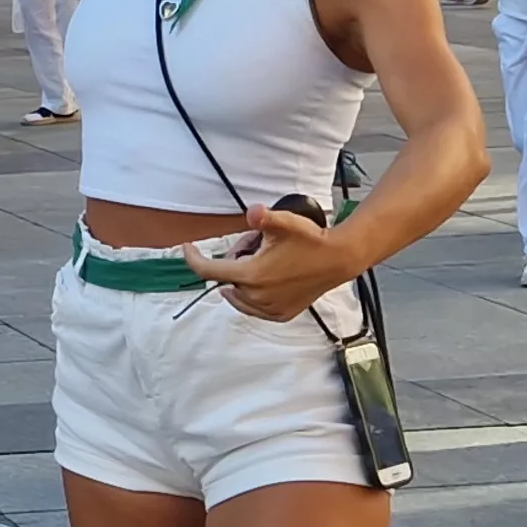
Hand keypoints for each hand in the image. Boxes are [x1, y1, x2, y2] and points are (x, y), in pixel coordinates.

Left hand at [190, 206, 364, 321]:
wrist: (339, 259)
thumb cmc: (311, 240)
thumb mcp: (284, 223)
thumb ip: (263, 218)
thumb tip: (252, 212)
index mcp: (251, 276)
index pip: (208, 271)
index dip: (193, 258)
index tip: (187, 248)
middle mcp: (256, 297)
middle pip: (227, 277)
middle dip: (235, 260)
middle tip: (256, 245)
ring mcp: (269, 308)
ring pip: (238, 293)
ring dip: (243, 278)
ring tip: (266, 261)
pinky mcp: (281, 314)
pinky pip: (254, 306)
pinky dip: (253, 294)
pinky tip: (269, 279)